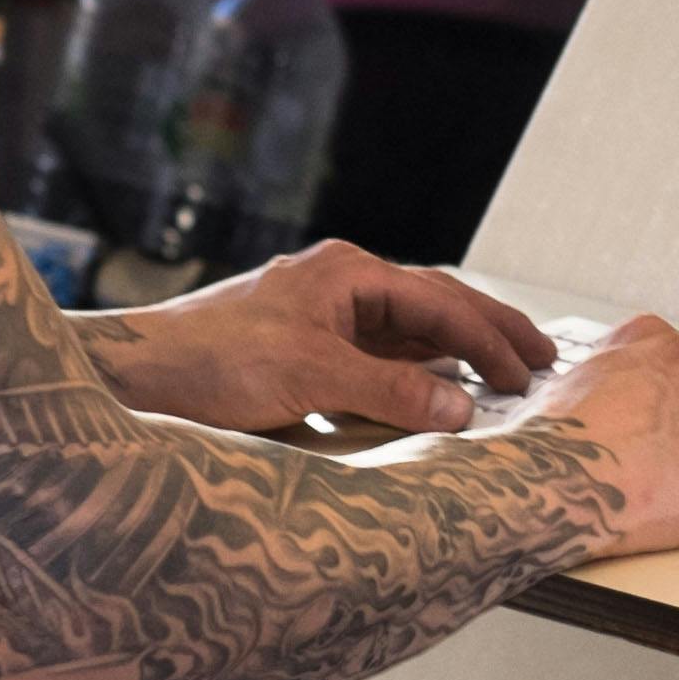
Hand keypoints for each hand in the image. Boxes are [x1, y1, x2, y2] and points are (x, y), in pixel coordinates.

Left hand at [73, 244, 554, 433]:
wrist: (135, 378)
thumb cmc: (211, 361)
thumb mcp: (309, 375)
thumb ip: (389, 391)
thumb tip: (462, 406)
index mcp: (347, 274)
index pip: (440, 303)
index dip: (490, 339)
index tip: (530, 374)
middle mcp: (339, 288)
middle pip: (433, 308)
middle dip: (489, 334)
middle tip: (543, 360)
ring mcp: (321, 319)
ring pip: (406, 335)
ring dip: (455, 356)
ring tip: (502, 377)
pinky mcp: (302, 354)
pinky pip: (376, 360)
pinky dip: (415, 377)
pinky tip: (433, 395)